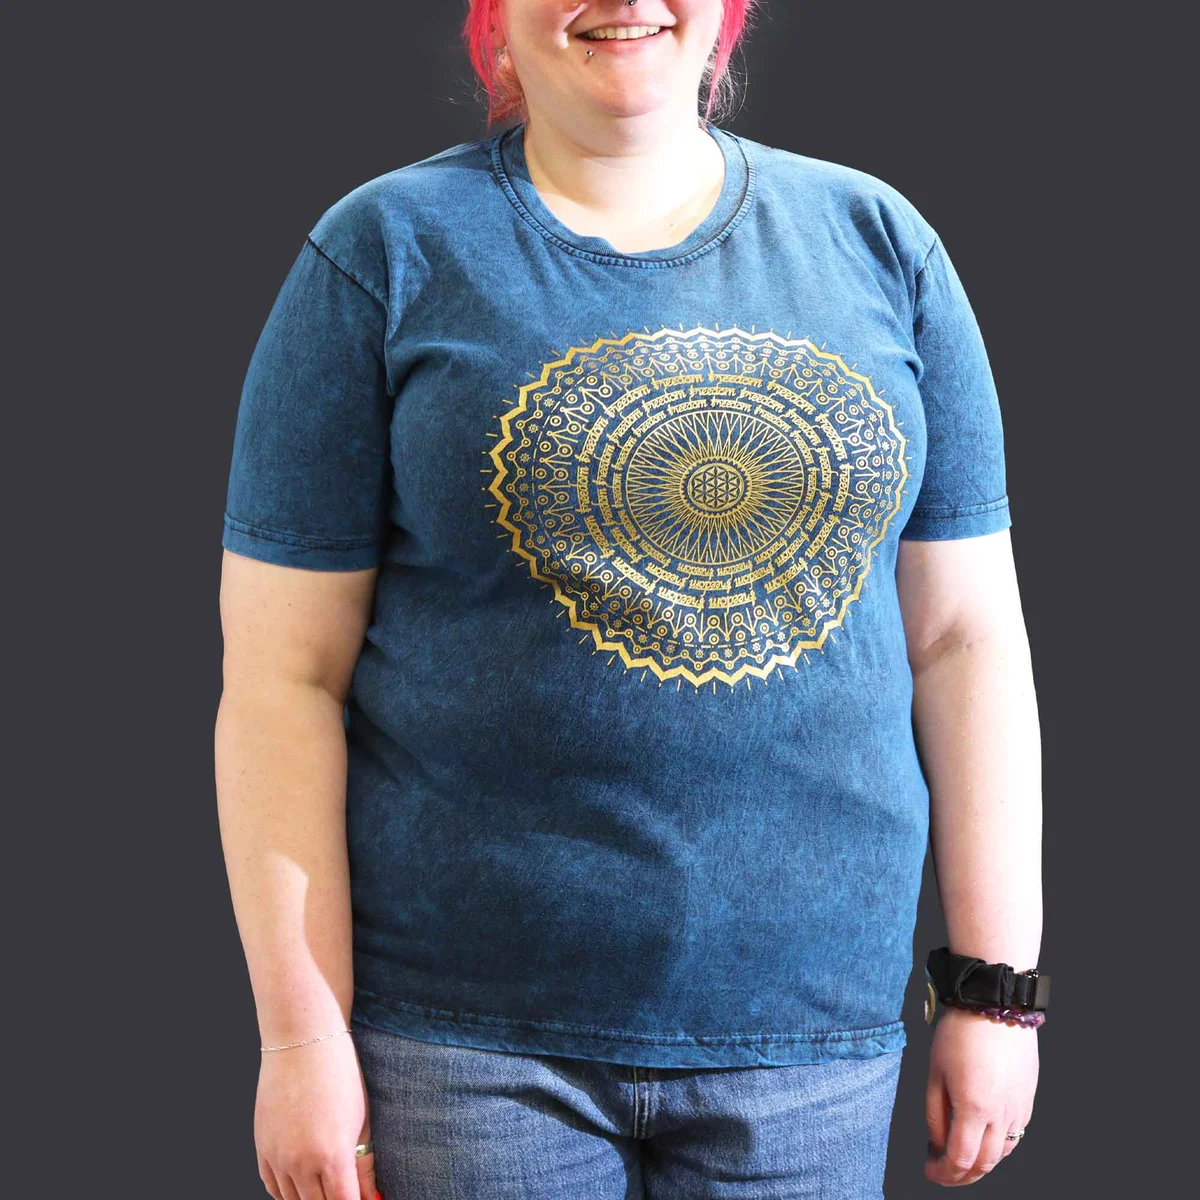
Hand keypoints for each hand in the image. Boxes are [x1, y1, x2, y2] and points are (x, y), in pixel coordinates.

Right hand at [254, 1032, 379, 1199]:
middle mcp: (301, 1163)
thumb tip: (370, 1195)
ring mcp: (278, 1158)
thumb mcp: (362, 1119)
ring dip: (311, 1199)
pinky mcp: (262, 1148)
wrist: (302, 1042)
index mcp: (332, 1156)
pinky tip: (302, 1187)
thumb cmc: (339, 1074)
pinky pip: (272, 1187)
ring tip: (327, 1188)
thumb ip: (364, 1164)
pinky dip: (287, 1193)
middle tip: (346, 1191)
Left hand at [925, 1006, 1038, 1185]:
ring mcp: (1019, 1109)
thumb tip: (937, 1143)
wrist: (995, 1005)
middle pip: (984, 1165)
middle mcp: (1001, 1116)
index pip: (960, 1160)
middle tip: (943, 1172)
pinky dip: (997, 1146)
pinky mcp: (1028, 1100)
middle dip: (962, 1176)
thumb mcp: (935, 1072)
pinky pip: (1014, 1135)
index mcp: (974, 1110)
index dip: (943, 1173)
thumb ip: (935, 1113)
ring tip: (961, 1157)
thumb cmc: (961, 1033)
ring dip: (981, 1163)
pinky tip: (982, 1136)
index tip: (930, 1171)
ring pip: (1002, 1153)